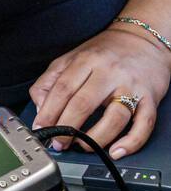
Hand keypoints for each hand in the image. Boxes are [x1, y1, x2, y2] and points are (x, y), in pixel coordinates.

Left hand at [32, 27, 170, 157]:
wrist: (143, 39)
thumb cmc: (106, 52)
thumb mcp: (72, 58)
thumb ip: (51, 81)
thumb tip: (40, 108)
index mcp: (86, 61)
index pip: (62, 89)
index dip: (48, 112)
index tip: (41, 128)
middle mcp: (109, 72)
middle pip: (83, 104)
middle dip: (66, 128)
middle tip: (58, 142)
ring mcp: (131, 86)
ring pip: (114, 118)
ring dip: (95, 138)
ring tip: (83, 146)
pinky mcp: (150, 98)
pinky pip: (143, 124)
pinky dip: (131, 142)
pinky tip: (116, 151)